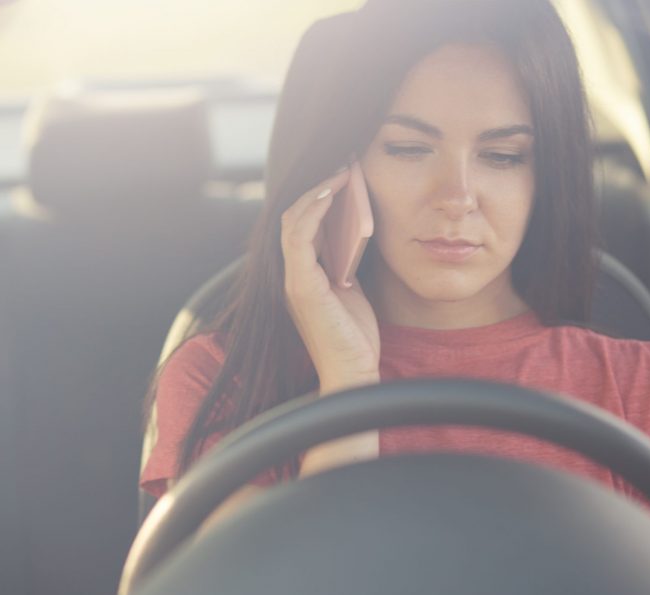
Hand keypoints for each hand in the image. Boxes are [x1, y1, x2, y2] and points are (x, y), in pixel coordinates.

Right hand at [281, 167, 380, 390]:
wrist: (352, 372)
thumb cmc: (354, 335)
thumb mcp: (353, 288)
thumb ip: (347, 260)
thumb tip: (358, 227)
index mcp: (302, 274)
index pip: (301, 225)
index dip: (318, 197)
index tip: (343, 175)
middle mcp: (292, 274)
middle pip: (295, 217)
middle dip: (318, 188)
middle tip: (344, 166)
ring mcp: (293, 280)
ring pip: (294, 221)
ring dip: (317, 193)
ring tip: (342, 172)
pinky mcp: (301, 286)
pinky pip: (299, 238)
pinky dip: (313, 212)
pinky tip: (332, 194)